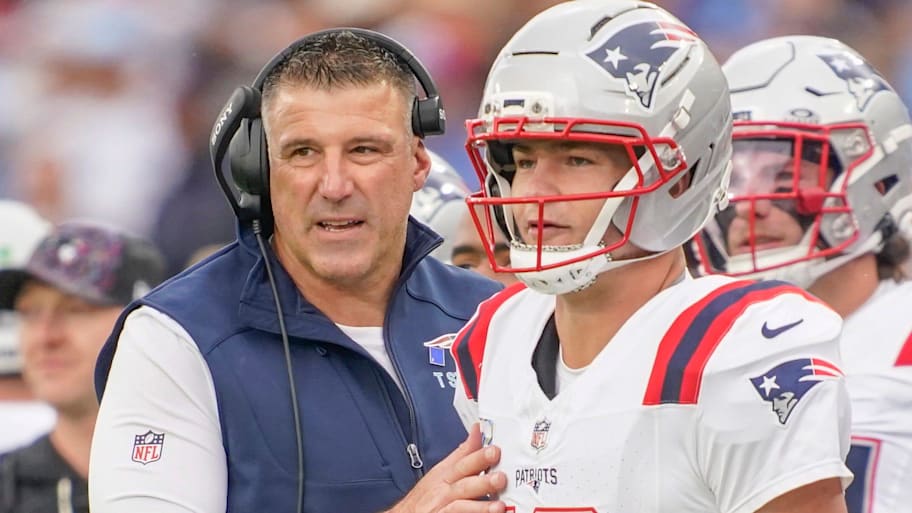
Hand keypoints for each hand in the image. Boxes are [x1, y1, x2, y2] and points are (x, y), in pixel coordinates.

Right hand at [388, 423, 506, 512]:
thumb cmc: (426, 495)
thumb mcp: (440, 470)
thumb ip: (462, 452)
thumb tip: (478, 430)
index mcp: (445, 475)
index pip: (463, 462)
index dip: (478, 457)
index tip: (495, 450)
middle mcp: (444, 492)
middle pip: (464, 485)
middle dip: (482, 481)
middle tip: (500, 478)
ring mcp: (442, 508)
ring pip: (460, 507)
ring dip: (480, 507)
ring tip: (499, 507)